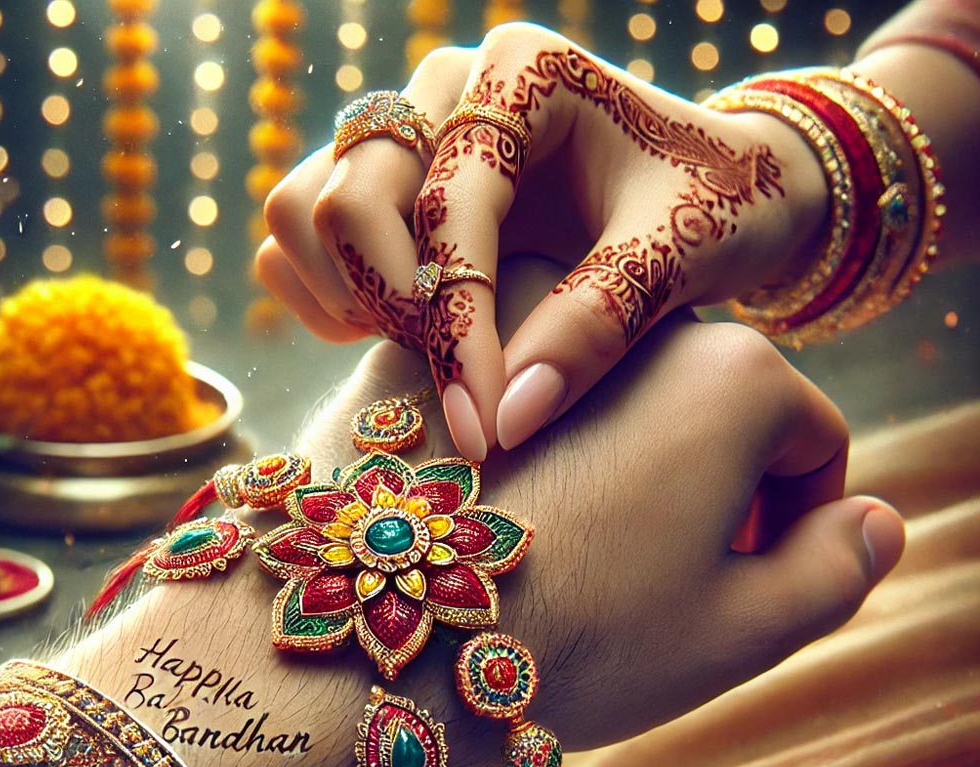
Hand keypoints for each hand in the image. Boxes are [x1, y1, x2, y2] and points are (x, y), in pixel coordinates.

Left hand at [62, 264, 903, 766]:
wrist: (376, 636)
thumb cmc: (579, 642)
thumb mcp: (740, 629)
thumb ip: (837, 571)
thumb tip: (876, 521)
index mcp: (731, 373)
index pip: (808, 440)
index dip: (792, 524)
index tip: (744, 583)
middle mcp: (628, 320)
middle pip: (708, 408)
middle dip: (705, 493)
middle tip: (653, 578)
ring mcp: (519, 319)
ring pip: (606, 398)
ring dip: (616, 464)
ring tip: (570, 548)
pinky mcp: (432, 344)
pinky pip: (512, 394)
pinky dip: (528, 446)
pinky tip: (495, 515)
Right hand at [257, 24, 827, 459]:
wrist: (724, 188)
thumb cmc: (720, 204)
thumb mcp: (678, 254)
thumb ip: (592, 327)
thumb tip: (505, 422)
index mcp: (523, 77)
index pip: (448, 211)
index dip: (457, 332)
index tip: (486, 428)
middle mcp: (450, 91)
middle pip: (342, 198)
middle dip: (389, 310)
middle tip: (457, 385)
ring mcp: (413, 134)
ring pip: (302, 210)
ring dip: (344, 296)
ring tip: (423, 351)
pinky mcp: (399, 186)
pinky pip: (306, 232)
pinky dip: (330, 292)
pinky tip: (400, 332)